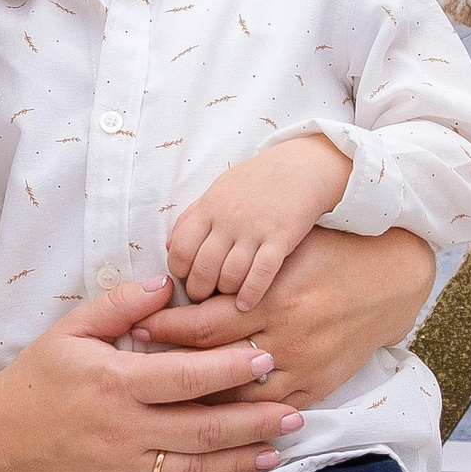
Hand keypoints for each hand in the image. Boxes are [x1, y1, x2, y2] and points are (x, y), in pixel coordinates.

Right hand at [0, 278, 303, 471]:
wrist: (1, 437)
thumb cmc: (39, 376)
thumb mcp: (70, 330)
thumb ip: (118, 305)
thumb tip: (165, 284)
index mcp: (115, 381)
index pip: (186, 376)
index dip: (230, 370)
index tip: (266, 360)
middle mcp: (123, 426)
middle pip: (203, 426)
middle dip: (254, 420)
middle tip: (295, 412)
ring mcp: (122, 464)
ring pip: (194, 465)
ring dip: (241, 459)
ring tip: (278, 449)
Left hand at [135, 225, 434, 408]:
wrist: (389, 279)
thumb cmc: (327, 254)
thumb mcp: (282, 251)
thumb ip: (237, 269)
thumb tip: (181, 281)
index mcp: (272, 298)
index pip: (203, 323)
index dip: (166, 328)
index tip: (139, 328)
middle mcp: (286, 337)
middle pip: (213, 363)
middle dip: (171, 367)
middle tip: (137, 370)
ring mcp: (303, 367)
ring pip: (239, 397)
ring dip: (201, 401)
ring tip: (165, 401)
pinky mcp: (318, 386)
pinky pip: (270, 412)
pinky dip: (240, 417)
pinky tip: (213, 417)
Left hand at [166, 134, 353, 306]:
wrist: (301, 167)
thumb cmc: (255, 182)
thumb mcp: (218, 191)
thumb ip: (193, 217)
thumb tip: (169, 245)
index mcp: (209, 208)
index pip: (180, 249)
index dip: (179, 270)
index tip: (187, 277)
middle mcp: (228, 220)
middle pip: (202, 268)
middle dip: (199, 290)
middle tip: (204, 296)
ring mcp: (254, 230)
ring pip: (229, 275)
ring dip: (224, 293)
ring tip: (225, 297)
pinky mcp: (281, 239)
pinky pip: (261, 273)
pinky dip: (250, 292)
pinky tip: (245, 304)